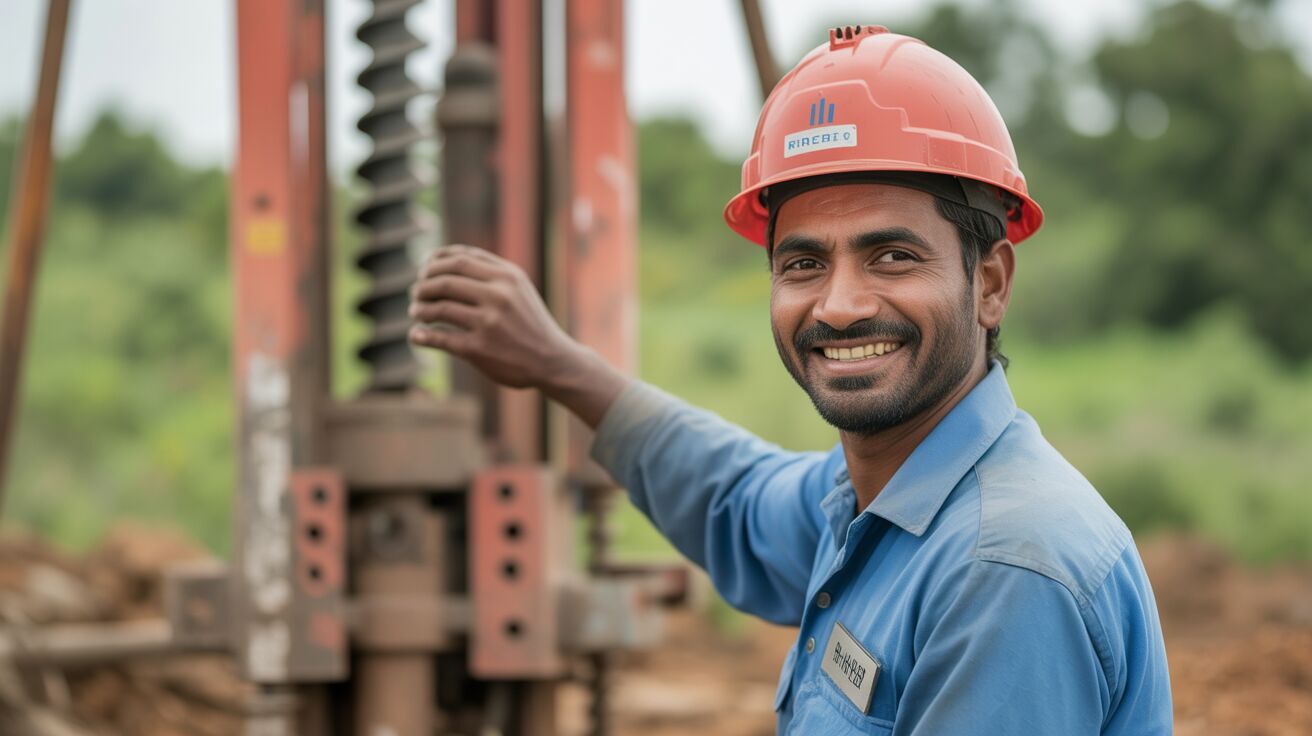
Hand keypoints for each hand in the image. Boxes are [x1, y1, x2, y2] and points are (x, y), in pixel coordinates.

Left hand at [407, 244, 626, 426]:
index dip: (434, 263)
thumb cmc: (529, 322)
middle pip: (445, 281)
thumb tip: (441, 258)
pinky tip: (416, 335)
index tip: (424, 270)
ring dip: (420, 309)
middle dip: (423, 286)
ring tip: (415, 311)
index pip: (458, 259)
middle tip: (416, 292)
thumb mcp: (518, 288)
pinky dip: (423, 336)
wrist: (552, 360)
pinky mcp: (480, 349)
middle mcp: (499, 296)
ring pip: (439, 308)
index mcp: (508, 276)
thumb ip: (489, 270)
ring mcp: (489, 323)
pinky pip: (441, 338)